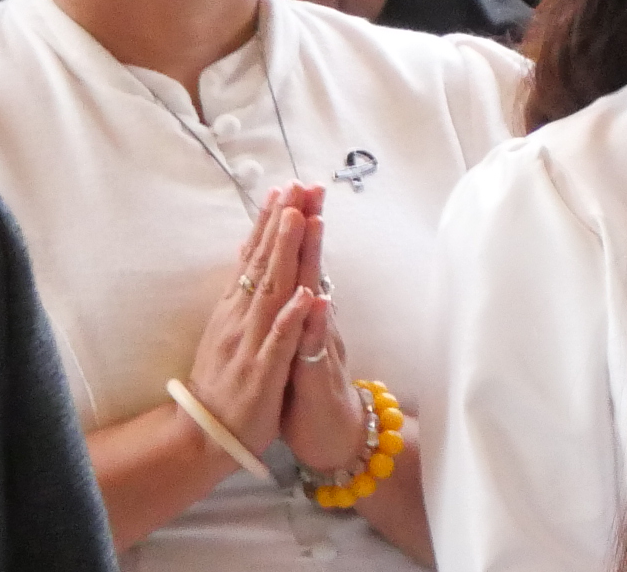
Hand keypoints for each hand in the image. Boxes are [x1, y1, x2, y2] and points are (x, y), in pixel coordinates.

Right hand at [184, 190, 314, 459]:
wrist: (201, 435)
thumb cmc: (224, 381)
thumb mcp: (230, 331)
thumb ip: (242, 297)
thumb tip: (250, 259)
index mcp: (236, 310)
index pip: (254, 257)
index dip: (269, 223)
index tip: (284, 187)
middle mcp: (241, 319)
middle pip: (264, 263)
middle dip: (282, 223)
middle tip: (296, 185)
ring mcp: (251, 344)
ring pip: (271, 292)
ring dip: (285, 255)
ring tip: (298, 219)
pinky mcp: (262, 372)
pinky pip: (279, 342)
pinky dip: (291, 318)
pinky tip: (305, 295)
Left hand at [271, 187, 368, 474]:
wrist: (333, 439)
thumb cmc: (311, 392)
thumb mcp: (300, 345)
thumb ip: (301, 309)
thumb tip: (300, 273)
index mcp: (305, 315)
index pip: (299, 263)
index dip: (296, 227)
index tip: (293, 187)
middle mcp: (316, 323)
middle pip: (311, 268)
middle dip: (308, 228)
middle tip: (309, 187)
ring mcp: (319, 348)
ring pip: (315, 298)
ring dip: (314, 262)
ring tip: (312, 223)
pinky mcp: (317, 378)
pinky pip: (315, 348)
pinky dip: (315, 324)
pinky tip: (316, 301)